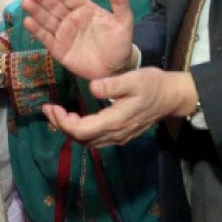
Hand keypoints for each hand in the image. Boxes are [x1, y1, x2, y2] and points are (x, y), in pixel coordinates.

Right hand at [21, 0, 135, 79]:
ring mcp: (63, 33)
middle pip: (54, 6)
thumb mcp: (123, 22)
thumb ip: (119, 2)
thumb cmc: (119, 43)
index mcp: (85, 9)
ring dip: (36, 11)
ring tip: (26, 2)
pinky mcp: (58, 49)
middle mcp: (71, 18)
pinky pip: (46, 38)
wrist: (116, 69)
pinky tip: (27, 22)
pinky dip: (36, 30)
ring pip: (47, 20)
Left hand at [42, 67, 197, 147]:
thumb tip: (92, 87)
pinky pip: (95, 140)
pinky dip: (80, 132)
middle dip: (61, 126)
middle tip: (49, 109)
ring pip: (87, 142)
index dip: (63, 122)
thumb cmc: (153, 84)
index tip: (53, 106)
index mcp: (115, 121)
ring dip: (69, 130)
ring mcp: (118, 137)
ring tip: (56, 114)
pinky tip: (74, 119)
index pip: (81, 130)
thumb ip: (113, 85)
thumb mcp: (134, 79)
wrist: (172, 97)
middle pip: (81, 139)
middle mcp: (115, 134)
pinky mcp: (120, 135)